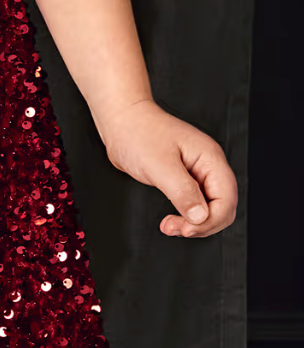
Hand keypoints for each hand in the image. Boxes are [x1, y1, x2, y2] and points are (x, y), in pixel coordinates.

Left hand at [96, 99, 237, 237]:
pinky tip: (171, 220)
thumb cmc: (137, 131)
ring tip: (170, 226)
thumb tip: (200, 217)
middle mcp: (207, 165)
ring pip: (209, 209)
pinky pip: (194, 204)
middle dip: (202, 224)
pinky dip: (185, 216)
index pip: (227, 199)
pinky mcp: (183, 178)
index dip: (211, 220)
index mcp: (210, 158)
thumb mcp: (159, 165)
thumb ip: (182, 192)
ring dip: (193, 223)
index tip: (187, 227)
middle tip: (176, 228)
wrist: (120, 119)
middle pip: (222, 207)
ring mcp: (196, 172)